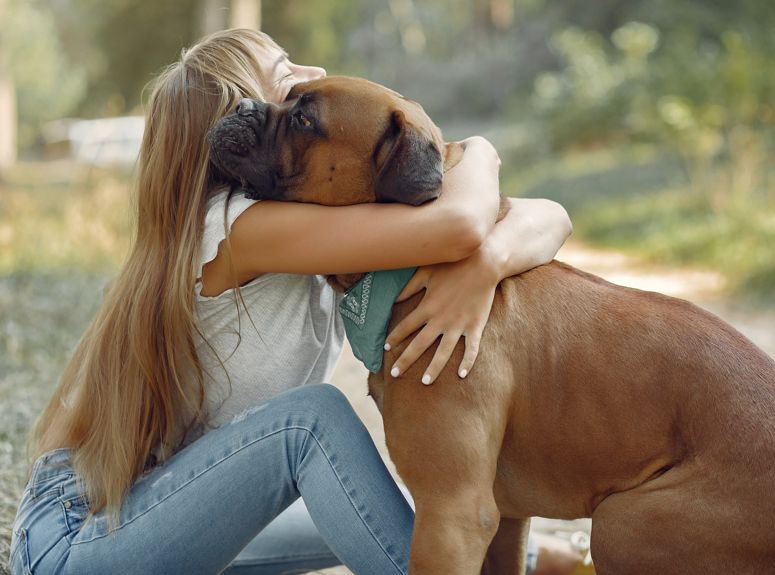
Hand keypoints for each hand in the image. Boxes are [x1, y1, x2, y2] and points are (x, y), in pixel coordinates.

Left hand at [384, 247, 500, 384]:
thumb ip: (409, 287)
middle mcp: (440, 319)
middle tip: (395, 375)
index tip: (385, 349)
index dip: (394, 338)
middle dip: (406, 360)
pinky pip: (471, 349)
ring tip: (425, 382)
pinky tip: (462, 375)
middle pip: (419, 345)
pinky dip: (468, 362)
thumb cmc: (452, 265)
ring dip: (434, 368)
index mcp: (427, 306)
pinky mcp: (475, 326)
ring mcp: (459, 325)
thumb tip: (394, 299)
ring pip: (443, 352)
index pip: (405, 327)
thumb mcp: (426, 272)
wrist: (483, 263)